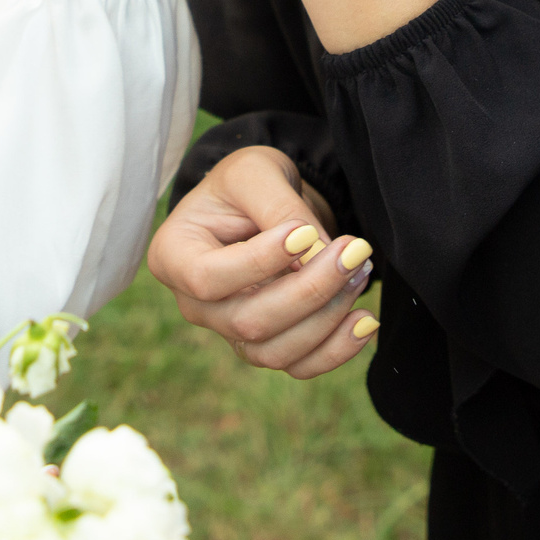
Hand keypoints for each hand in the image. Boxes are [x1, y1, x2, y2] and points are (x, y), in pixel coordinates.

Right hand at [146, 147, 377, 379]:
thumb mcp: (255, 173)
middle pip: (247, 322)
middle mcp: (194, 305)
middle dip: (309, 291)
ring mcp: (228, 331)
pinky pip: (297, 366)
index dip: (260, 263)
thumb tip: (315, 257)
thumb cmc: (244, 183)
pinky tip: (366, 321)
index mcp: (173, 256)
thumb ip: (279, 208)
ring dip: (326, 318)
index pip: (209, 279)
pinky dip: (336, 351)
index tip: (306, 231)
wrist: (257, 202)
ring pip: (274, 352)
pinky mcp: (264, 344)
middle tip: (354, 251)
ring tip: (361, 272)